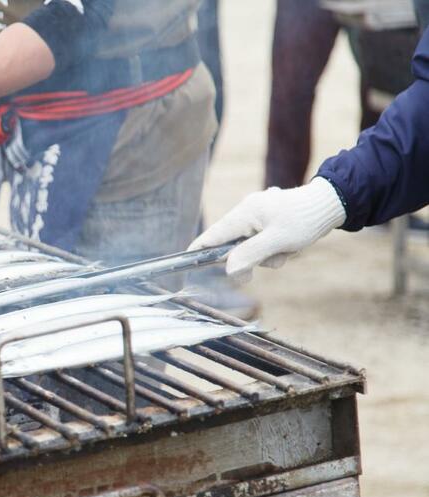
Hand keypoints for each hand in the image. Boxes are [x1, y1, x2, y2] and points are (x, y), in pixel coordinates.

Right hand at [188, 177, 346, 281]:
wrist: (332, 204)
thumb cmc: (305, 220)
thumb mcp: (277, 241)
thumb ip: (250, 255)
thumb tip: (228, 270)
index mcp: (244, 213)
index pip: (213, 235)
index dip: (199, 249)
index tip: (186, 260)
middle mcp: (247, 212)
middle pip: (233, 246)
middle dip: (252, 258)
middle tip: (272, 258)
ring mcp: (258, 216)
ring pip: (251, 248)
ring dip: (268, 256)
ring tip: (287, 249)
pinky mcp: (268, 222)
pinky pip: (262, 244)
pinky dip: (274, 250)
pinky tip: (290, 245)